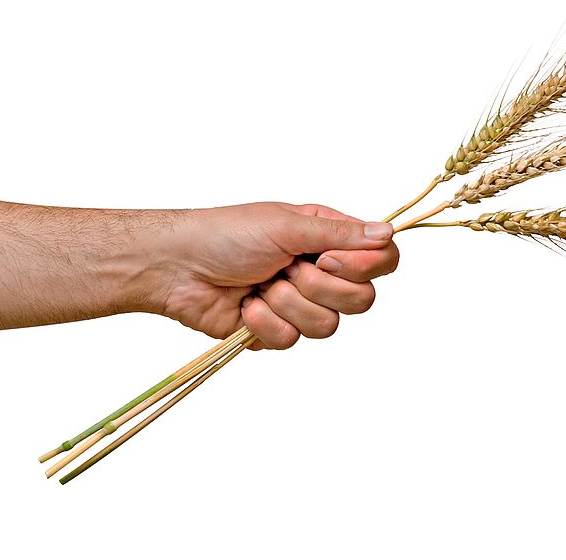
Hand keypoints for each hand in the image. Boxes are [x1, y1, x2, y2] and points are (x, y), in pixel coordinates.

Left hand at [153, 202, 398, 347]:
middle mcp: (321, 272)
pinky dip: (265, 322)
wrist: (177, 267)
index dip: (365, 267)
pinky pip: (293, 340)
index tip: (328, 258)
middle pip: (361, 299)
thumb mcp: (287, 226)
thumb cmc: (226, 234)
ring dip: (288, 303)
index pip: (380, 260)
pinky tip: (246, 306)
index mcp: (328, 240)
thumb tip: (388, 232)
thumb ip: (341, 234)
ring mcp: (300, 304)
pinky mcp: (277, 330)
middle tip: (288, 268)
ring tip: (261, 285)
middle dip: (320, 287)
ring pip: (328, 325)